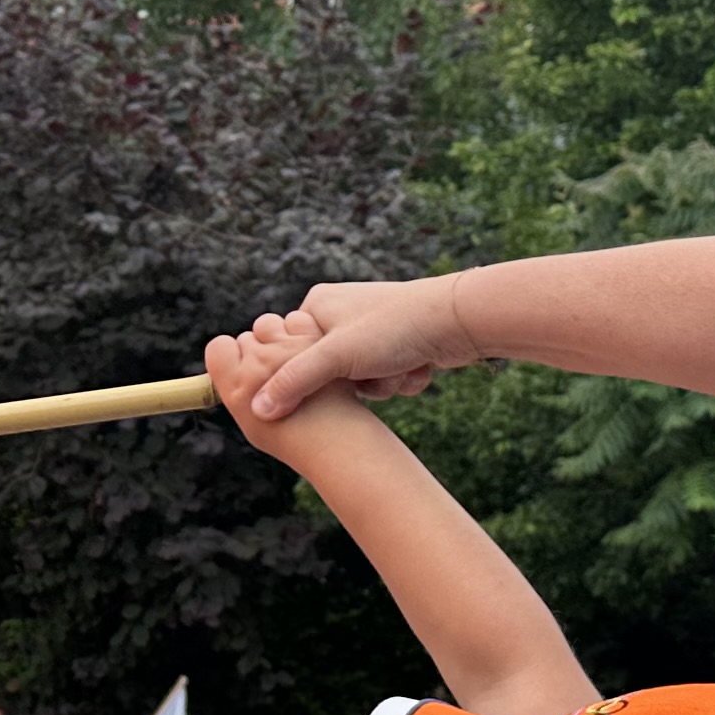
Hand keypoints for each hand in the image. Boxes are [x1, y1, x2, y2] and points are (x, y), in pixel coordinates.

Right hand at [241, 275, 480, 420]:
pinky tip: (416, 366)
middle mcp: (341, 314)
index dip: (313, 375)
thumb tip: (257, 410)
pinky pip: (383, 379)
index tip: (334, 376)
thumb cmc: (393, 328)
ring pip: (358, 381)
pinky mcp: (394, 346)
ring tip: (399, 366)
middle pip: (328, 374)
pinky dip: (400, 379)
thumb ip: (292, 383)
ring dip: (381, 385)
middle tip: (371, 372)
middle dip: (356, 383)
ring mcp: (369, 331)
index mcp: (317, 305)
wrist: (457, 321)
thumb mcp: (335, 357)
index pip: (292, 355)